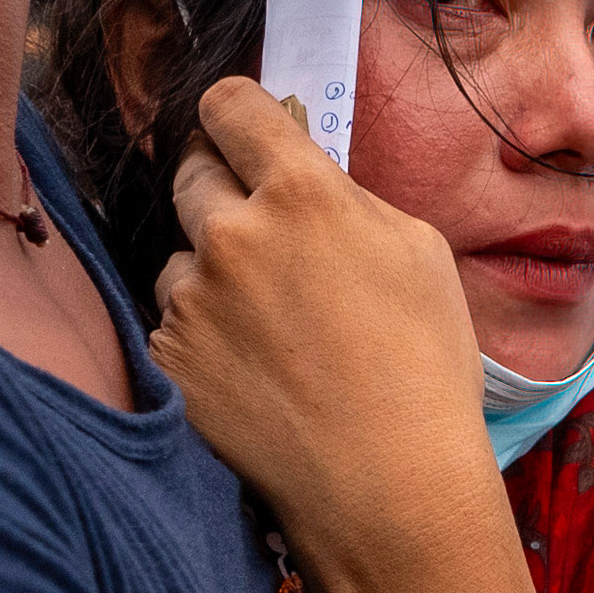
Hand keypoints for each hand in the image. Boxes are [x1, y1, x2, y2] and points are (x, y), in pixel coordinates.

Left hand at [148, 78, 500, 567]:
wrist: (388, 487)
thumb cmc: (424, 368)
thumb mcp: (418, 253)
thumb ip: (349, 197)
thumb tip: (305, 172)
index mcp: (301, 193)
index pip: (228, 105)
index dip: (235, 113)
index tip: (241, 130)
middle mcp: (231, 233)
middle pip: (192, 170)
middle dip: (222, 187)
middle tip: (262, 230)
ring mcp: (191, 299)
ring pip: (180, 254)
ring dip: (210, 271)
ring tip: (269, 325)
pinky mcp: (168, 358)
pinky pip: (172, 321)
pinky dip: (202, 334)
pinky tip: (253, 369)